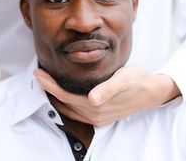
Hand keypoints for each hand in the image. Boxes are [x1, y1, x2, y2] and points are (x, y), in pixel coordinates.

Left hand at [34, 65, 179, 125]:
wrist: (151, 90)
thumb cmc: (137, 81)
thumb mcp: (123, 80)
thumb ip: (107, 89)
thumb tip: (93, 99)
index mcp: (98, 107)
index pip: (66, 97)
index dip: (50, 86)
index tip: (39, 74)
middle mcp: (95, 115)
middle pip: (64, 103)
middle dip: (49, 90)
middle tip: (39, 75)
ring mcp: (97, 117)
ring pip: (69, 108)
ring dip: (56, 96)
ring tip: (46, 82)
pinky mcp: (100, 114)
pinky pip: (76, 111)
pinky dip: (66, 101)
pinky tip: (62, 92)